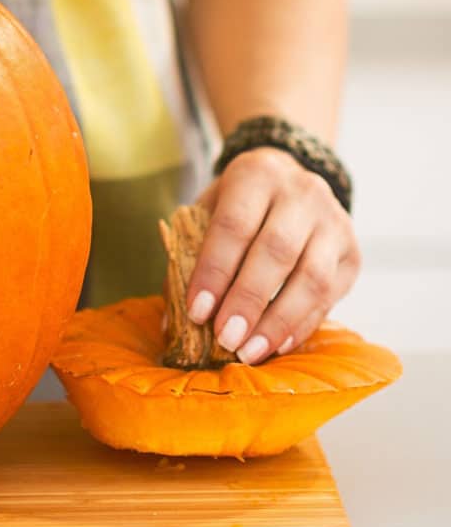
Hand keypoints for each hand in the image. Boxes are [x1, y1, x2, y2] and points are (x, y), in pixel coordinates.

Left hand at [185, 148, 359, 364]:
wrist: (289, 180)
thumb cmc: (238, 204)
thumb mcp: (208, 212)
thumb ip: (188, 258)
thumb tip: (175, 323)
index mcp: (256, 175)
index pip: (234, 226)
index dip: (215, 272)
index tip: (197, 312)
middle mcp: (302, 193)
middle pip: (276, 252)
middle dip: (248, 301)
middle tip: (225, 338)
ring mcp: (334, 222)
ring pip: (312, 277)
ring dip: (278, 321)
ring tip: (249, 351)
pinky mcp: (352, 253)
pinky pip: (330, 295)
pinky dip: (301, 325)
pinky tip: (276, 345)